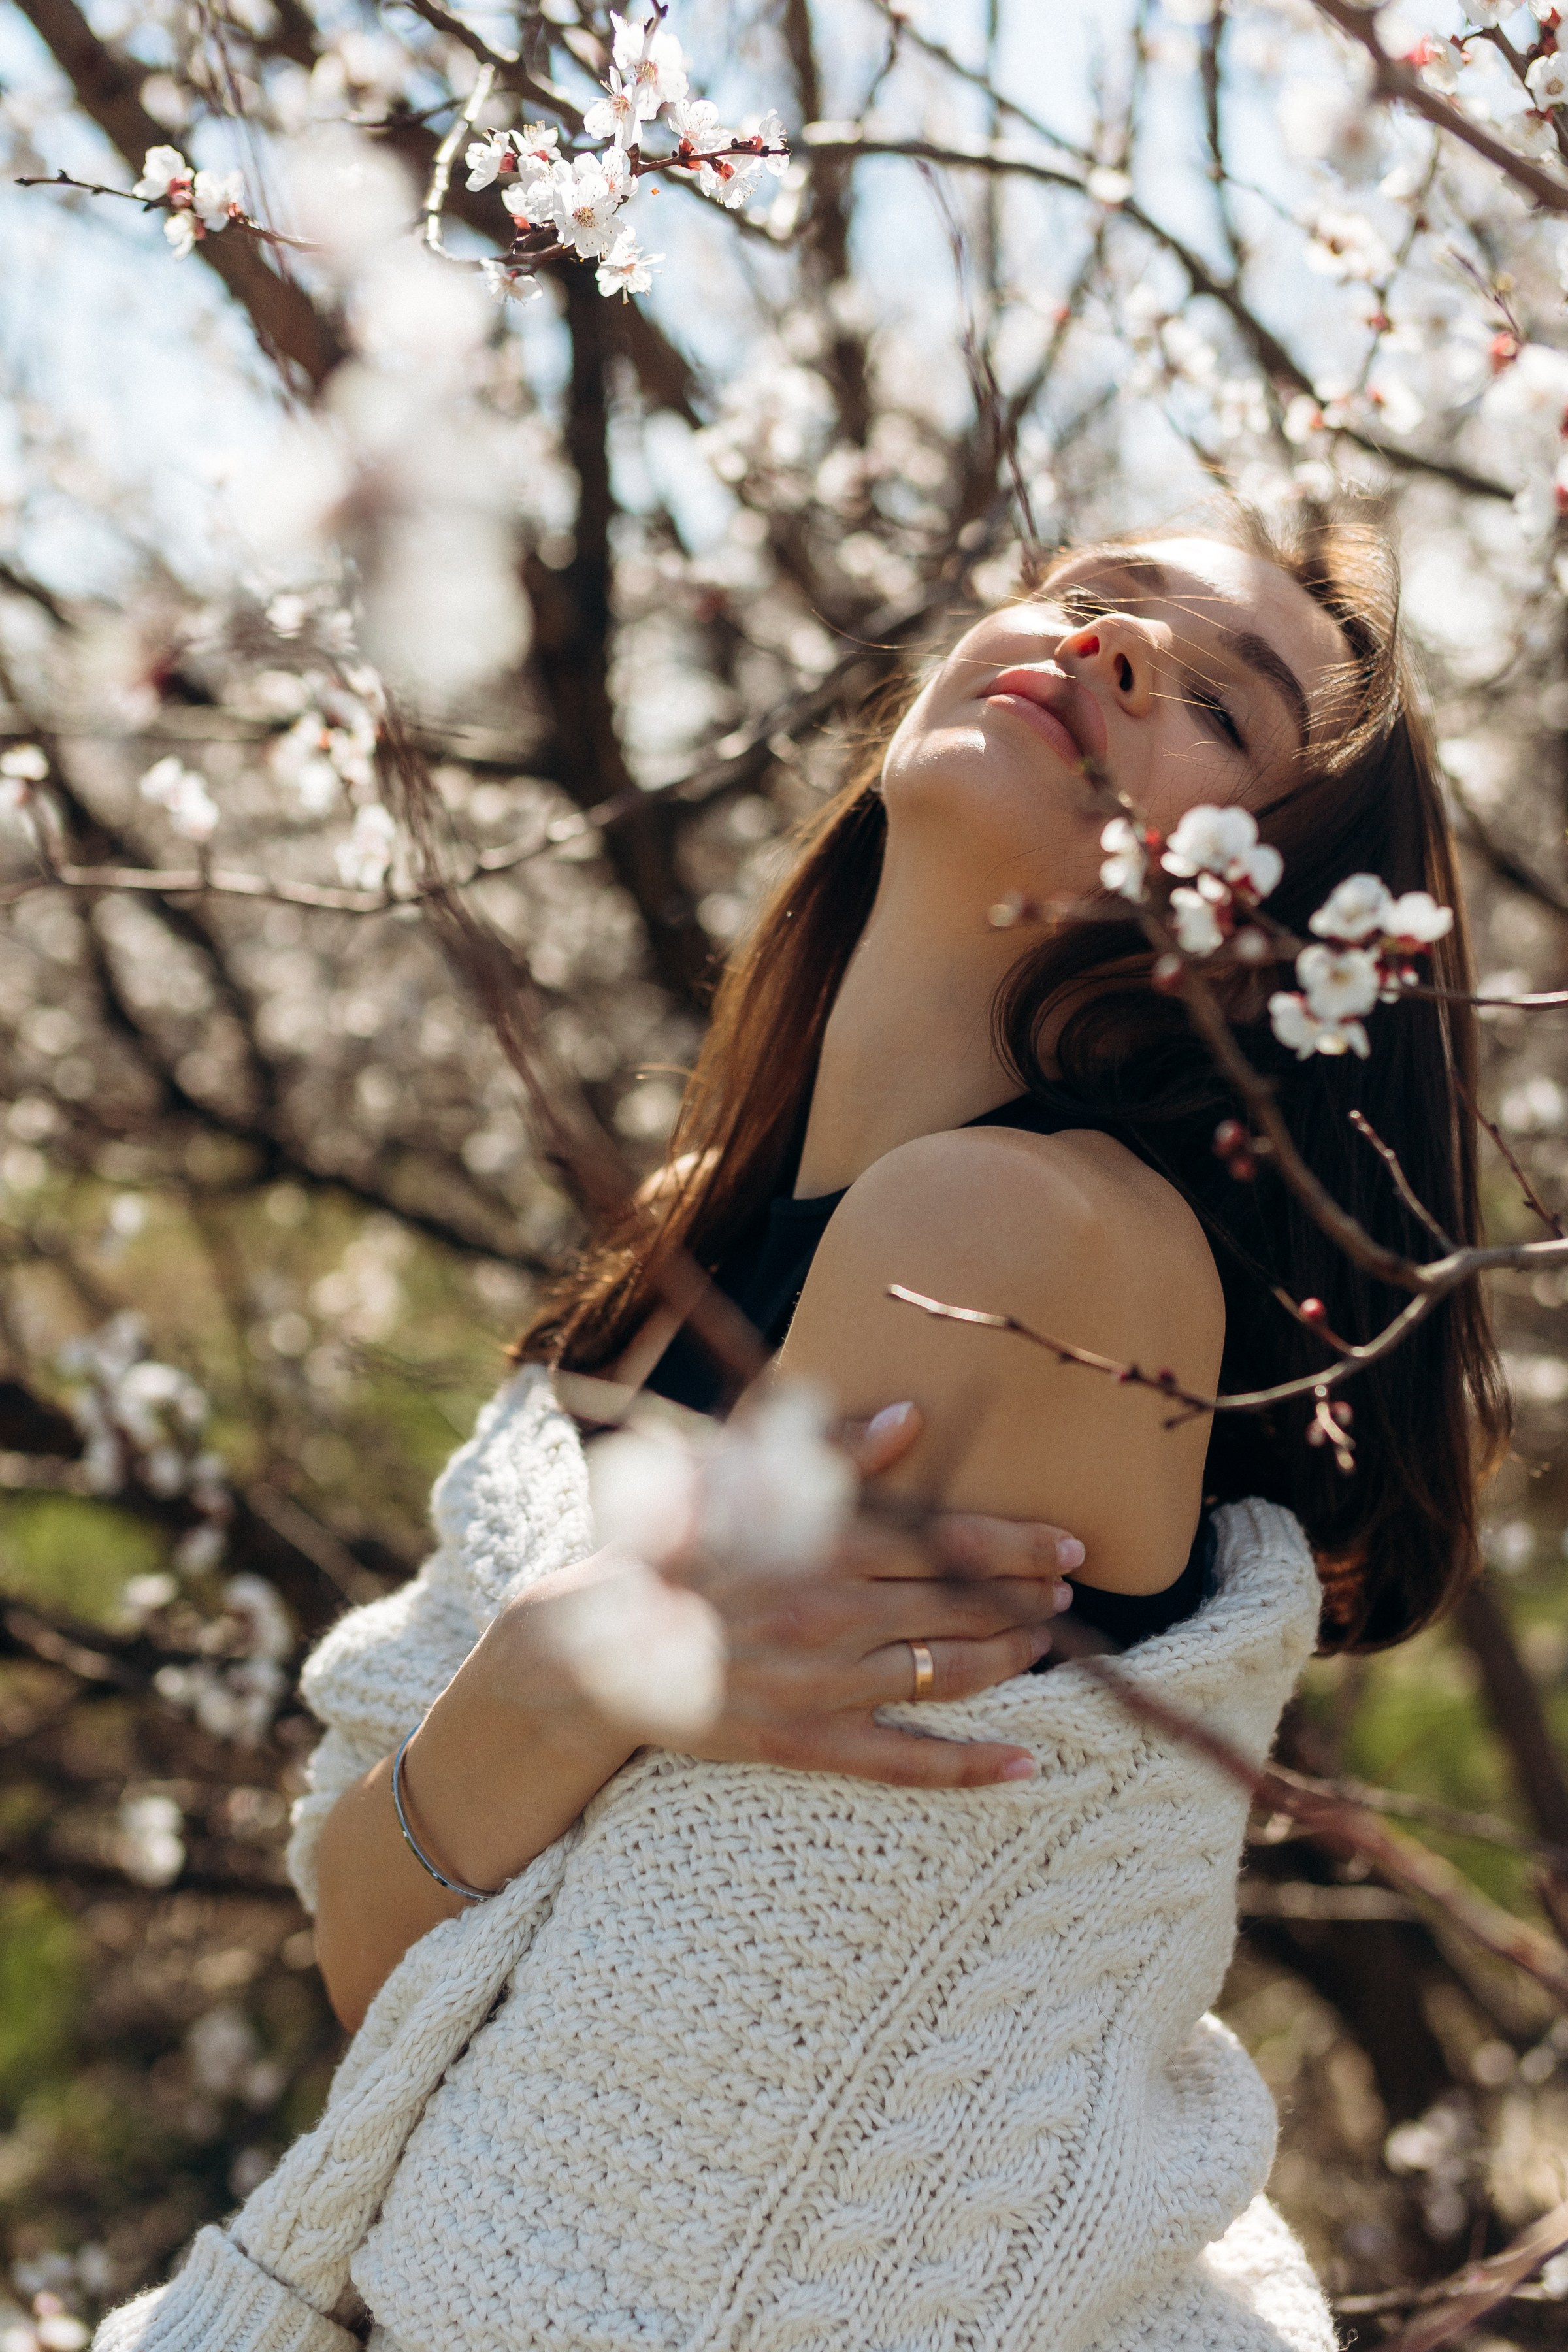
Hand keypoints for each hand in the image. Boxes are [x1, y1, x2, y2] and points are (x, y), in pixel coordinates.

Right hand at [657, 1399, 1079, 1787]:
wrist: (591, 1643)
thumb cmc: (668, 1546)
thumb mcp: (735, 1477)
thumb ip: (828, 1451)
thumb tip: (910, 1420)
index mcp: (822, 1542)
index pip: (949, 1540)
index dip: (1018, 1544)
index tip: (1068, 1545)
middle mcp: (833, 1613)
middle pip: (961, 1605)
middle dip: (1026, 1598)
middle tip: (1070, 1593)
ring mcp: (822, 1685)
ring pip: (947, 1674)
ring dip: (1008, 1659)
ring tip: (1042, 1645)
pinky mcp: (803, 1743)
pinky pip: (903, 1761)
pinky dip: (970, 1765)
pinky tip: (1025, 1762)